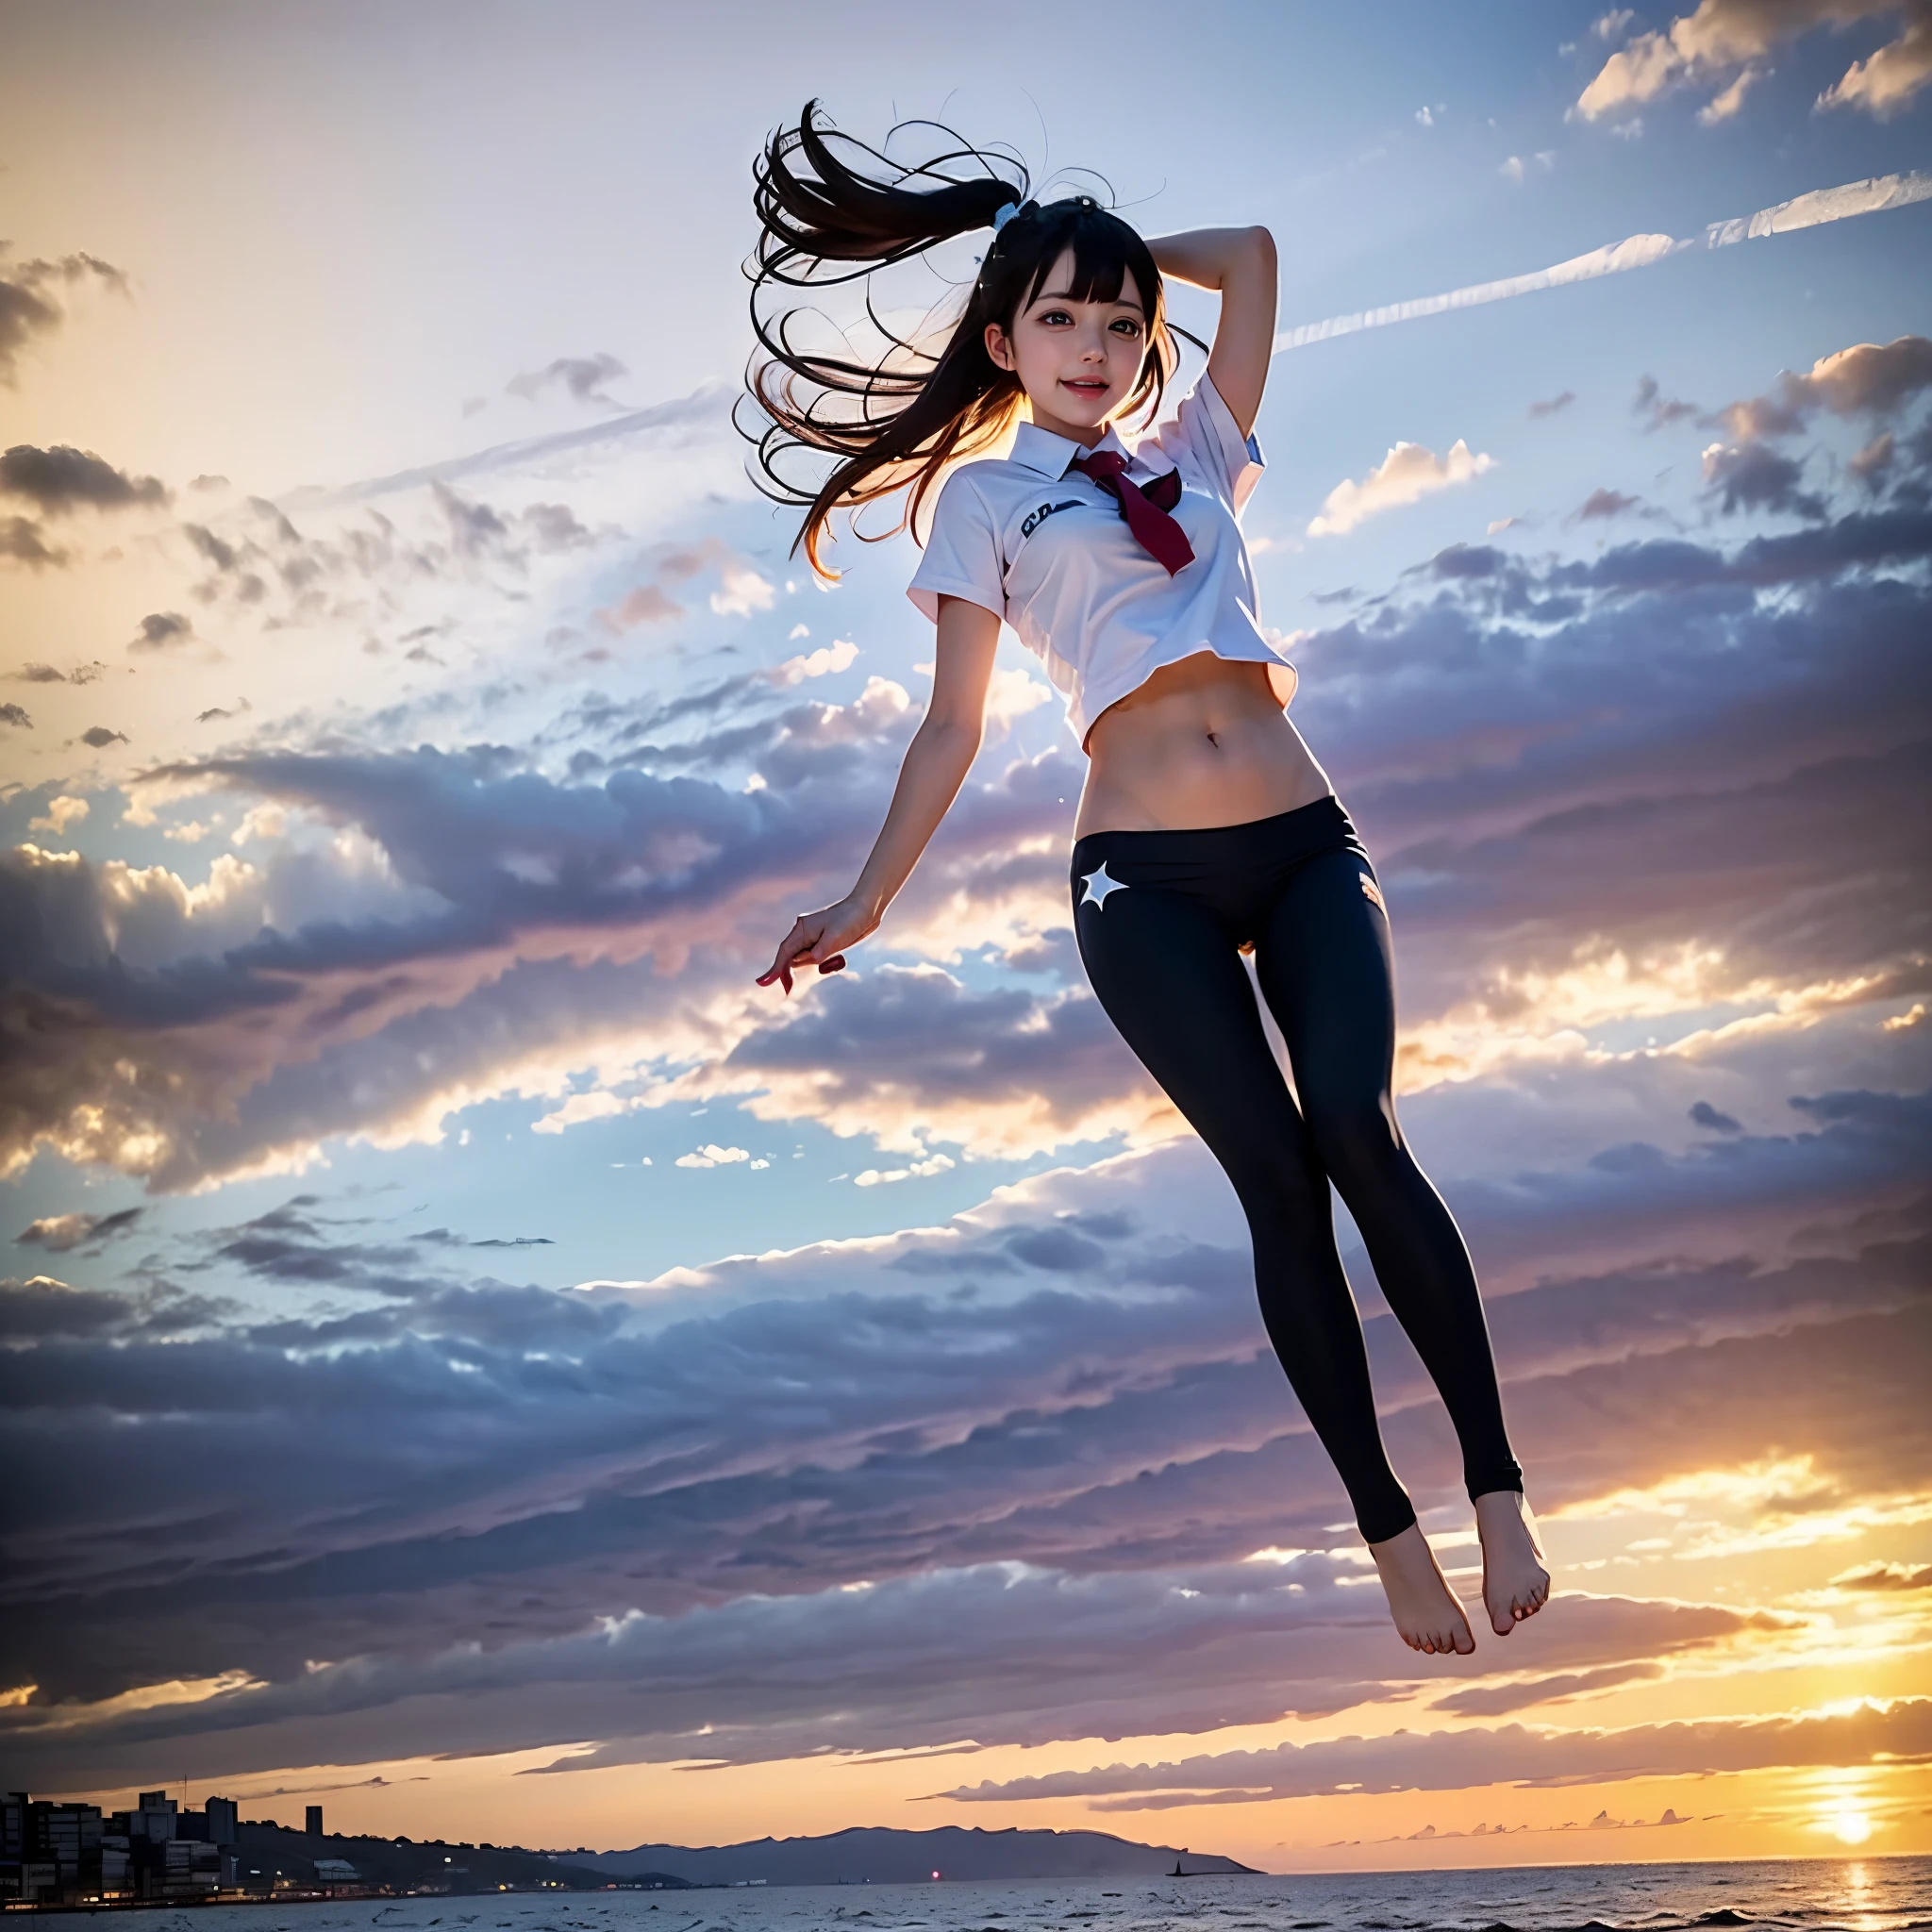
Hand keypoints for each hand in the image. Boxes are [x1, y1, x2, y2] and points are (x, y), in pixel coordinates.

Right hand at [756, 895, 876, 994]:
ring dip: (814, 965)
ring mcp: (813, 938)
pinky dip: (823, 962)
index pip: (785, 953)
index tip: (763, 983)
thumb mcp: (835, 937)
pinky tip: (838, 957)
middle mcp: (804, 934)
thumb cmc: (850, 919)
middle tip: (789, 993)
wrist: (866, 909)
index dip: (775, 969)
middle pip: (791, 958)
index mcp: (802, 929)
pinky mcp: (823, 943)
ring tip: (835, 955)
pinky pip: (816, 958)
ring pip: (804, 960)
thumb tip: (806, 961)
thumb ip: (819, 951)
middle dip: (790, 974)